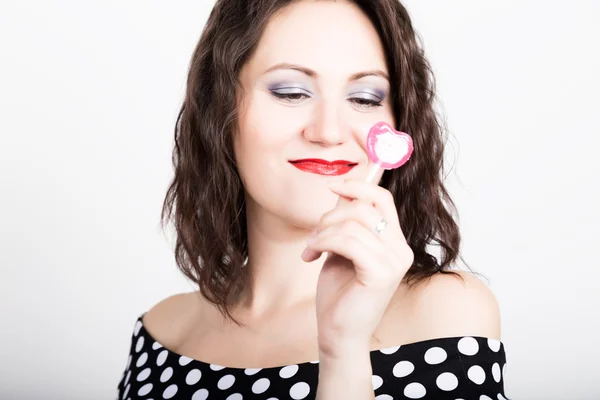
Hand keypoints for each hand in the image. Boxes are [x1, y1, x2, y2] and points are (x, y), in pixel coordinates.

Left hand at [301, 179, 413, 355]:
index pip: (383, 199)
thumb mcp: (342, 248)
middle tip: (314, 236)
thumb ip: (347, 222)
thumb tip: (341, 189)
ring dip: (322, 232)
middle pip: (365, 206)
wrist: (338, 332)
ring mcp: (395, 262)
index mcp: (395, 242)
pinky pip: (347, 240)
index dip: (358, 186)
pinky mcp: (381, 273)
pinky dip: (323, 243)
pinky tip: (313, 256)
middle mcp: (401, 250)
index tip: (332, 186)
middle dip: (330, 215)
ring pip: (352, 223)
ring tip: (312, 248)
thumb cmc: (340, 293)